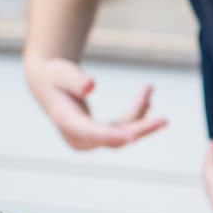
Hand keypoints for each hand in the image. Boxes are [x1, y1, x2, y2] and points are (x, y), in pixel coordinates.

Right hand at [26, 58, 166, 148]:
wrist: (47, 84)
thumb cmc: (55, 75)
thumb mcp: (61, 72)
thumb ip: (75, 80)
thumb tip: (90, 86)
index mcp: (67, 123)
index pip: (91, 133)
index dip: (111, 136)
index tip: (132, 137)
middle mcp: (78, 138)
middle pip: (114, 139)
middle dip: (140, 129)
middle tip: (164, 120)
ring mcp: (89, 140)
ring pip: (123, 135)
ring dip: (141, 116)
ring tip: (149, 89)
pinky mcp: (99, 136)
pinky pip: (123, 129)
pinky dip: (136, 115)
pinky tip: (147, 98)